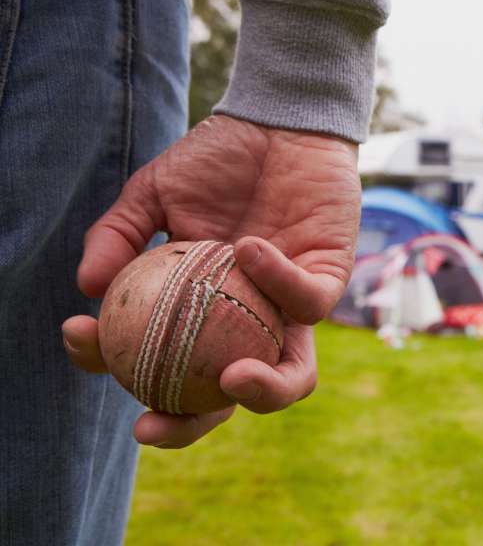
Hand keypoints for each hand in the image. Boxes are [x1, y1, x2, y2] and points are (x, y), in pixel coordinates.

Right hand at [62, 115, 359, 447]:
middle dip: (190, 425)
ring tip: (231, 379)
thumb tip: (88, 287)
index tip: (87, 346)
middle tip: (150, 420)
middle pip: (226, 398)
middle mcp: (248, 323)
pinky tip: (242, 248)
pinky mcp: (329, 280)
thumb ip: (119, 236)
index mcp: (202, 313)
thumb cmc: (218, 161)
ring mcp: (290, 309)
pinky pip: (309, 303)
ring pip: (293, 375)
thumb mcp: (154, 193)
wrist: (278, 123)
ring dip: (263, 392)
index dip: (125, 372)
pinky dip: (275, 281)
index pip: (164, 366)